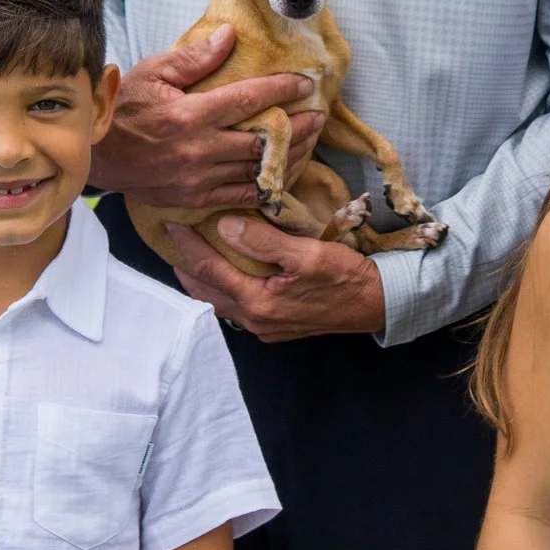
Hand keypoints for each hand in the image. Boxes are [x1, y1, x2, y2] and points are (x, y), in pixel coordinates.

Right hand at [89, 26, 322, 205]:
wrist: (98, 157)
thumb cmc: (124, 110)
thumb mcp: (153, 73)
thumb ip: (194, 58)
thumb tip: (229, 35)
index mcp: (190, 115)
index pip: (249, 99)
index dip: (282, 89)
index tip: (305, 82)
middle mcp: (199, 149)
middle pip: (264, 139)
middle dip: (299, 126)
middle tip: (320, 114)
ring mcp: (200, 178)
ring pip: (259, 168)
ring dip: (290, 155)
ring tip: (311, 141)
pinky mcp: (197, 197)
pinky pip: (244, 194)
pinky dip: (269, 182)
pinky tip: (285, 170)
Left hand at [167, 216, 385, 340]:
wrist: (379, 304)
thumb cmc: (347, 277)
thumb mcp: (307, 253)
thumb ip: (263, 241)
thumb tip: (224, 226)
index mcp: (258, 303)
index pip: (209, 271)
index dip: (186, 246)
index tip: (170, 223)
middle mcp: (255, 321)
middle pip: (206, 292)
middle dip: (186, 266)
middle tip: (172, 240)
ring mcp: (266, 327)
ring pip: (219, 302)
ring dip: (203, 279)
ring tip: (191, 255)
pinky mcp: (276, 326)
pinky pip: (237, 307)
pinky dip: (222, 288)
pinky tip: (225, 273)